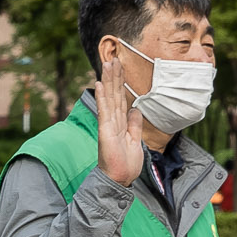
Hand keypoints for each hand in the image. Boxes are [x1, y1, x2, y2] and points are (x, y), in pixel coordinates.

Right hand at [96, 62, 143, 186]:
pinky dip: (102, 97)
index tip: (120, 67)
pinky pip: (104, 111)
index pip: (120, 99)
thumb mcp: (136, 141)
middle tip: (113, 58)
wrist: (120, 179)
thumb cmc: (126, 164)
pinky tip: (100, 85)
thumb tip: (136, 109)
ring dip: (108, 81)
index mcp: (121, 123)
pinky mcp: (105, 131)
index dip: (120, 82)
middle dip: (114, 76)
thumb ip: (135, 124)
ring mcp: (108, 125)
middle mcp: (113, 121)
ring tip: (107, 64)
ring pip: (109, 98)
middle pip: (114, 94)